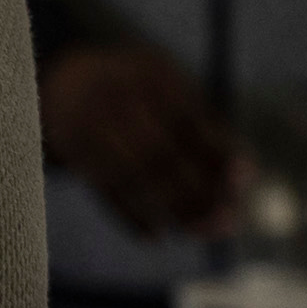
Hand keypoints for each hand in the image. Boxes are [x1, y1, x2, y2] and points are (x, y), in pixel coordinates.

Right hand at [38, 44, 241, 236]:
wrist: (60, 77)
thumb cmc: (134, 88)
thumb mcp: (165, 85)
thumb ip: (202, 123)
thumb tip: (245, 175)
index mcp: (145, 72)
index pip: (188, 117)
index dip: (219, 150)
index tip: (246, 178)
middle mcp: (112, 96)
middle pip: (159, 153)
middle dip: (198, 192)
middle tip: (229, 221)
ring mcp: (86, 125)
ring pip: (133, 177)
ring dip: (172, 210)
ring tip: (205, 232)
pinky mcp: (70, 151)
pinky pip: (104, 189)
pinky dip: (131, 216)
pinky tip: (156, 236)